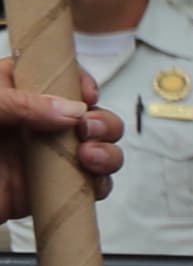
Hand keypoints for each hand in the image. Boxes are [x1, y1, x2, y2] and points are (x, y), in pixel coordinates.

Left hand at [0, 73, 121, 220]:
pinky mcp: (51, 189)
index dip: (80, 82)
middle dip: (101, 121)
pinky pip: (90, 184)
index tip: (85, 93)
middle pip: (88, 114)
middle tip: (87, 130)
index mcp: (12, 91)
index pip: (58, 76)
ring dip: (107, 151)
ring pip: (98, 148)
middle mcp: (34, 122)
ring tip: (90, 158)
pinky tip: (90, 179)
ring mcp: (45, 156)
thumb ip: (20, 104)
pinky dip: (100, 183)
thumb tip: (72, 110)